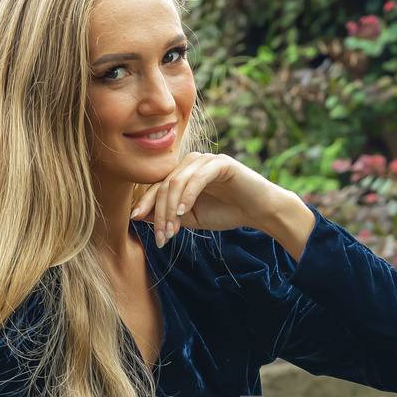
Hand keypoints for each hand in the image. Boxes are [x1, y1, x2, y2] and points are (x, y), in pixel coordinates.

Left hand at [131, 152, 285, 245]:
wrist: (259, 211)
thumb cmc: (226, 213)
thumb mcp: (191, 218)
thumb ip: (169, 215)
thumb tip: (139, 216)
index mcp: (182, 173)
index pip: (157, 186)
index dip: (146, 204)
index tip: (136, 223)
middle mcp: (191, 162)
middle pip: (164, 185)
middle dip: (159, 213)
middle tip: (161, 236)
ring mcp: (205, 160)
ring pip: (177, 182)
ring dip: (171, 208)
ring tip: (172, 230)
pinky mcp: (220, 163)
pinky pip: (198, 178)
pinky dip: (189, 196)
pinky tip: (185, 213)